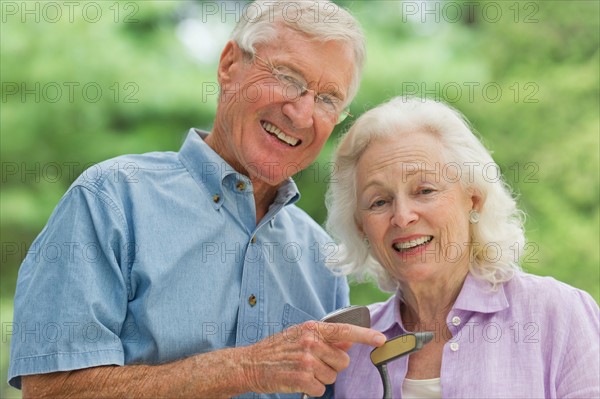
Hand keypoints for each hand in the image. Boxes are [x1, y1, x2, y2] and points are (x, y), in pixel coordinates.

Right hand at [238, 321, 385, 396]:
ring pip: (332, 377)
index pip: (344, 330)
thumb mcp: (299, 335)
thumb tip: (347, 341)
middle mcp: (311, 342)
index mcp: (312, 329)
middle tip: (313, 364)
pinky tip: (298, 380)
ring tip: (302, 371)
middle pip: (342, 361)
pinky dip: (311, 389)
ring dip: (320, 378)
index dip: (365, 335)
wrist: (251, 363)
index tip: (381, 339)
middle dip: (332, 366)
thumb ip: (324, 338)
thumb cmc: (276, 349)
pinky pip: (321, 389)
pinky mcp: (302, 378)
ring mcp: (306, 360)